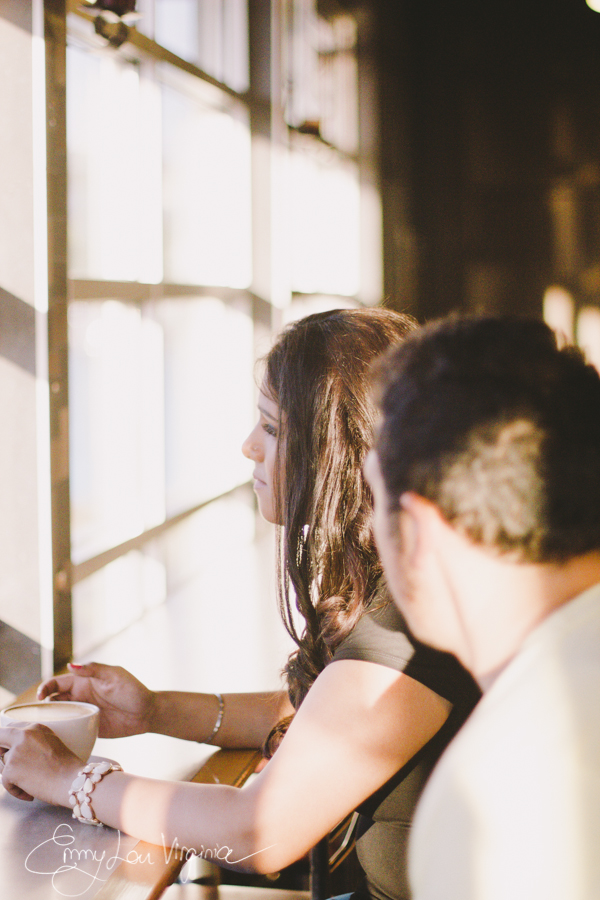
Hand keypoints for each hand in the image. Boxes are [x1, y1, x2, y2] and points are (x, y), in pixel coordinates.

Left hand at [0, 723, 80, 805]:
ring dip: (13, 774)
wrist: (72, 781)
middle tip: (11, 765)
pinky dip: (16, 790)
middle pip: (0, 738)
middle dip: (1, 751)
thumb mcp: (53, 744)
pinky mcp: (10, 770)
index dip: (7, 739)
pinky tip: (30, 794)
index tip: (8, 748)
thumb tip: (16, 752)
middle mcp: (24, 735)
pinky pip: (6, 781)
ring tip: (30, 783)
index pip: (11, 728)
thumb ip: (34, 743)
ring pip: (3, 764)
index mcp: (35, 727)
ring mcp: (16, 752)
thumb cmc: (67, 768)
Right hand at [37, 663, 156, 738]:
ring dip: (50, 721)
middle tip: (37, 717)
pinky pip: (71, 731)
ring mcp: (84, 714)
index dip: (45, 688)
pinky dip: (62, 734)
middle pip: (54, 701)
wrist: (146, 713)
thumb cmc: (132, 690)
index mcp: (83, 683)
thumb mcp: (114, 676)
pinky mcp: (88, 728)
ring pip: (60, 717)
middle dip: (43, 707)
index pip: (57, 684)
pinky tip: (55, 740)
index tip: (40, 697)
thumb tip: (71, 665)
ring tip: (42, 729)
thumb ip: (93, 670)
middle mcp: (80, 698)